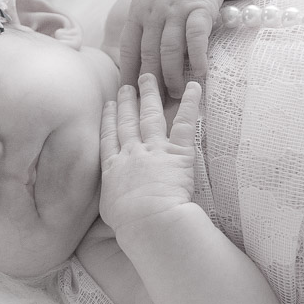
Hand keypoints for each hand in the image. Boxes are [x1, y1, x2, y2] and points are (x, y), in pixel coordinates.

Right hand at [99, 73, 200, 233]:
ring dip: (149, 95)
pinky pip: (185, 122)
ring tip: (149, 78)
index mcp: (113, 169)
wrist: (149, 221)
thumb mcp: (111, 212)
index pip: (109, 138)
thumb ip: (113, 198)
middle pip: (127, 122)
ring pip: (150, 116)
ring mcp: (154, 150)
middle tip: (126, 85)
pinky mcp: (178, 152)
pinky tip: (194, 87)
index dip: (109, 119)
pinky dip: (191, 103)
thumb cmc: (130, 225)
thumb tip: (116, 200)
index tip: (109, 105)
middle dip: (127, 102)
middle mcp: (131, 153)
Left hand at [119, 0, 222, 97]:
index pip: (129, 51)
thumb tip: (136, 69)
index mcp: (138, 14)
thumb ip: (142, 32)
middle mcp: (154, 13)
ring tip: (176, 95)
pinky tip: (200, 74)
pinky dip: (197, 57)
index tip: (128, 99)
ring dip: (172, 76)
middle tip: (155, 106)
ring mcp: (177, 10)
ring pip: (169, 49)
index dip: (128, 76)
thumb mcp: (147, 5)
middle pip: (148, 55)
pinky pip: (196, 36)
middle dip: (150, 83)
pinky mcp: (200, 7)